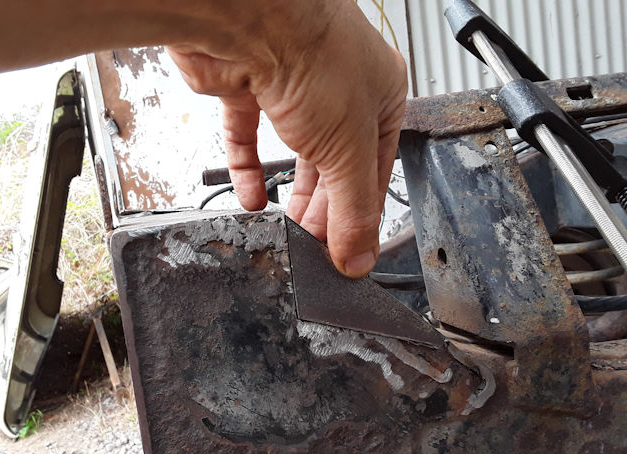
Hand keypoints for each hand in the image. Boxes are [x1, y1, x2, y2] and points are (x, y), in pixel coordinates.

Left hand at [168, 0, 406, 277]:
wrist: (250, 16)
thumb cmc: (314, 55)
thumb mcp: (348, 149)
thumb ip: (353, 210)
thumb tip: (358, 256)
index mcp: (381, 96)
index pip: (376, 169)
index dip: (361, 213)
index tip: (348, 249)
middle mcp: (338, 89)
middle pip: (333, 165)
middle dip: (324, 210)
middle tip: (314, 246)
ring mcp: (291, 86)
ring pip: (293, 153)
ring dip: (291, 195)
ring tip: (289, 230)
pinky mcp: (246, 86)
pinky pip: (248, 136)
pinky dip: (249, 169)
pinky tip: (253, 198)